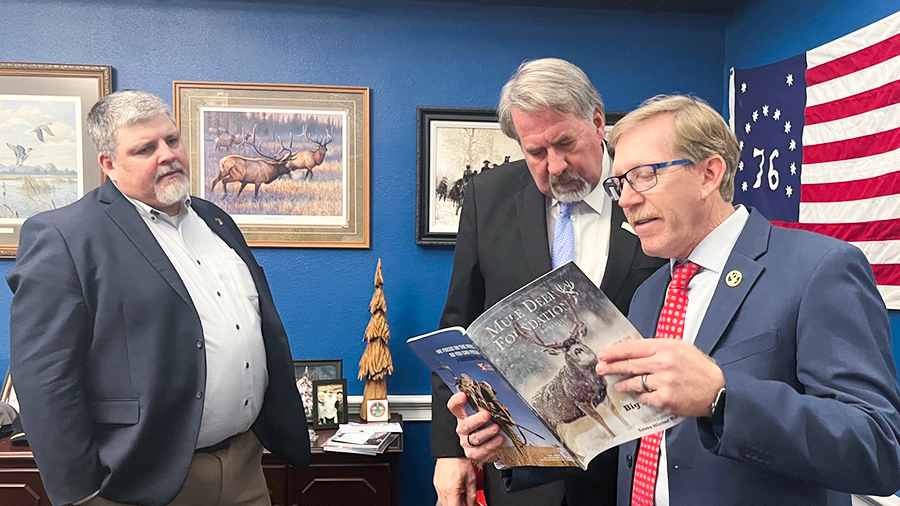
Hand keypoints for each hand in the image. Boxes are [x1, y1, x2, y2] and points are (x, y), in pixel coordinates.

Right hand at [433, 457, 477, 505]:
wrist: (451, 450)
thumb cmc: (460, 460)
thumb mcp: (471, 478)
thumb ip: (472, 494)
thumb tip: (472, 503)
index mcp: (451, 490)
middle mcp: (442, 490)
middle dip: (458, 505)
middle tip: (466, 502)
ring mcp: (438, 486)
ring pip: (445, 501)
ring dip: (453, 501)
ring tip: (462, 495)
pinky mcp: (436, 483)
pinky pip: (442, 494)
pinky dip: (449, 495)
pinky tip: (456, 490)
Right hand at [448, 391, 503, 462]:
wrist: (487, 447)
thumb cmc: (486, 426)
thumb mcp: (484, 415)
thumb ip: (486, 406)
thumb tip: (497, 397)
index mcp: (463, 417)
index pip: (454, 407)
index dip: (456, 401)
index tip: (463, 396)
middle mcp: (463, 430)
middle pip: (466, 424)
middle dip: (477, 419)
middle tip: (486, 415)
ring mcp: (467, 442)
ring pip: (475, 438)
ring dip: (487, 432)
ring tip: (496, 428)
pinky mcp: (474, 453)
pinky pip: (483, 450)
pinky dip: (492, 444)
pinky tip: (499, 439)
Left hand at [595, 339, 724, 417]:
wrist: (717, 389)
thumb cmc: (700, 368)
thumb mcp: (680, 348)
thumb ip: (658, 348)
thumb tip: (635, 351)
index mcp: (665, 347)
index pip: (632, 347)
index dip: (614, 351)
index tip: (604, 354)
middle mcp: (663, 363)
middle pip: (629, 365)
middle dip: (611, 367)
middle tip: (601, 368)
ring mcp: (663, 382)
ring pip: (633, 382)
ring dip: (623, 384)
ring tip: (618, 385)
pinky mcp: (664, 399)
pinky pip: (644, 397)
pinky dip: (640, 396)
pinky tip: (639, 395)